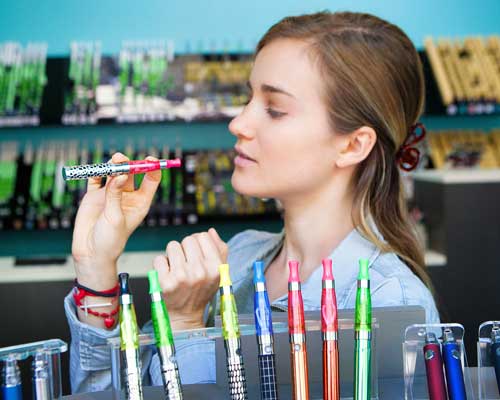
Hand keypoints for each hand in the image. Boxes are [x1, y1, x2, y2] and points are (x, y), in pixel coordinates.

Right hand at [72, 152, 160, 288]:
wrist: (91, 251)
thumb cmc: (110, 240)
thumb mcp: (116, 217)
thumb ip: (116, 195)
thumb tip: (120, 174)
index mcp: (140, 202)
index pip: (151, 180)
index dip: (152, 168)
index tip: (149, 159)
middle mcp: (127, 196)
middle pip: (131, 173)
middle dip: (129, 164)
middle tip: (122, 159)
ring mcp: (111, 194)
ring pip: (114, 173)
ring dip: (113, 165)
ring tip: (112, 161)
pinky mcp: (95, 195)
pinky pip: (96, 178)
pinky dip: (96, 172)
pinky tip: (96, 171)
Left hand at [153, 228, 227, 329]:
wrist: (185, 315)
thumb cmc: (201, 291)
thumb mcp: (218, 272)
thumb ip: (219, 249)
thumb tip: (210, 231)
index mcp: (215, 267)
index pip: (203, 236)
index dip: (198, 242)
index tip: (196, 253)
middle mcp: (200, 272)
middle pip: (188, 239)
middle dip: (185, 248)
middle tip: (186, 262)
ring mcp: (182, 277)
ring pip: (172, 246)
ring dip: (172, 254)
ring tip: (177, 267)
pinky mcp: (165, 282)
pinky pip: (159, 259)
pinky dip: (161, 265)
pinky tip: (167, 274)